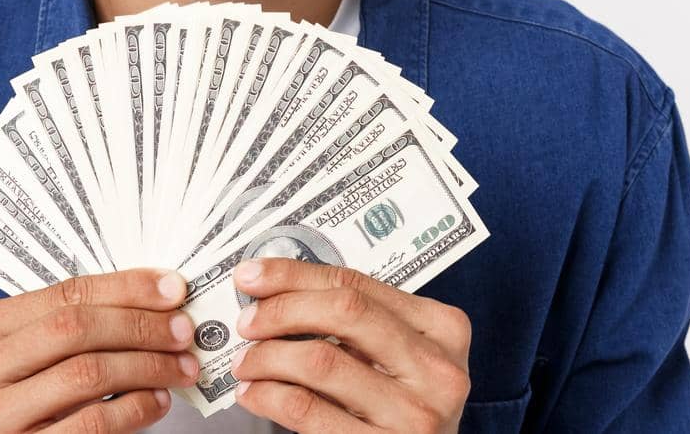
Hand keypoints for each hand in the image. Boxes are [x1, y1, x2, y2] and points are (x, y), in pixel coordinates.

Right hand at [0, 269, 200, 433]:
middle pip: (74, 329)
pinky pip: (91, 423)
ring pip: (87, 373)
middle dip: (140, 325)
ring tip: (181, 367)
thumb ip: (69, 325)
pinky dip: (135, 409)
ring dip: (147, 366)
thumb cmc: (21, 398)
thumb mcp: (29, 353)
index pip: (64, 294)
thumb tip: (154, 298)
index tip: (172, 288)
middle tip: (184, 330)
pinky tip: (157, 401)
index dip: (125, 288)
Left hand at [228, 259, 471, 433]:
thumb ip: (358, 323)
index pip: (357, 284)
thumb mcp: (398, 356)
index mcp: (443, 329)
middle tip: (247, 321)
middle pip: (343, 312)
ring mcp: (415, 414)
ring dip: (267, 357)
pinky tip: (254, 393)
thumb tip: (277, 290)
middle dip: (281, 310)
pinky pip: (308, 410)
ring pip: (321, 360)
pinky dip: (269, 396)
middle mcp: (437, 369)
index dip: (295, 275)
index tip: (254, 275)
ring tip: (246, 362)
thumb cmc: (404, 406)